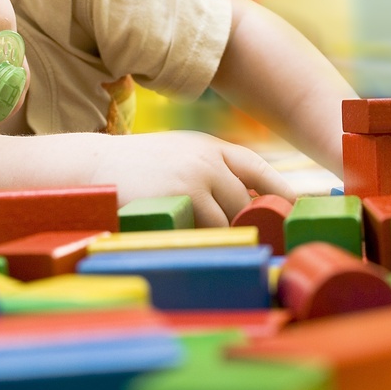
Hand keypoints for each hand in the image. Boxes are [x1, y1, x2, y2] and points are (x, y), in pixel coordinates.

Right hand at [91, 131, 295, 226]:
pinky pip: (205, 231)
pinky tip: (193, 243)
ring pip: (227, 221)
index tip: (299, 209)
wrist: (91, 167)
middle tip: (255, 241)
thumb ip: (211, 169)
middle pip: (246, 200)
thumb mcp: (178, 154)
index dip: (281, 190)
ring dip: (223, 236)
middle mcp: (207, 159)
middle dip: (249, 223)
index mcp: (209, 146)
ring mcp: (194, 179)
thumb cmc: (135, 167)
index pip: (257, 168)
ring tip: (211, 243)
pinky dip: (203, 241)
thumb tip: (248, 198)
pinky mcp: (180, 200)